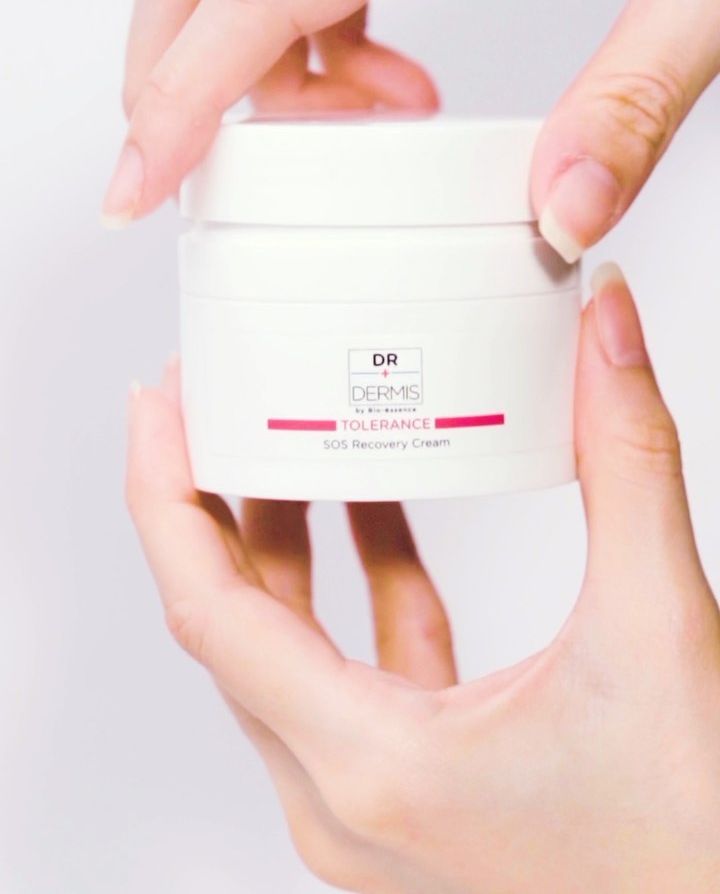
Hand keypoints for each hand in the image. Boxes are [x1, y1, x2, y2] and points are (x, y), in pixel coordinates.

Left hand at [127, 264, 719, 893]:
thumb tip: (607, 328)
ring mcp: (366, 805)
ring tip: (285, 434)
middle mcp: (343, 800)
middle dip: (210, 499)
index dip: (166, 495)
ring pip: (279, 650)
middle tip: (214, 397)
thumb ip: (628, 459)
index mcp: (373, 766)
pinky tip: (374, 505)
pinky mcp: (405, 788)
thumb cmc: (689, 830)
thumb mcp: (656, 627)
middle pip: (228, 625)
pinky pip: (344, 670)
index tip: (160, 402)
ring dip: (278, 539)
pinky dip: (350, 583)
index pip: (211, 613)